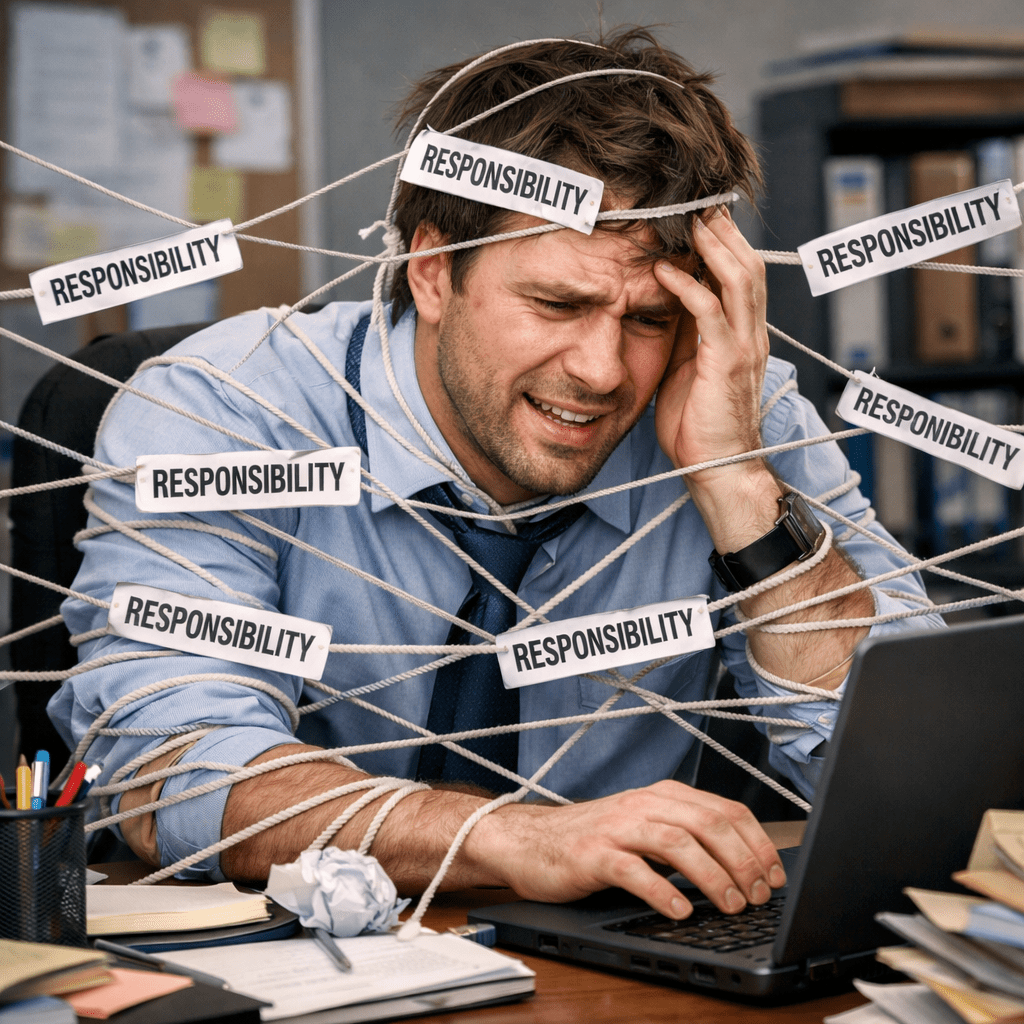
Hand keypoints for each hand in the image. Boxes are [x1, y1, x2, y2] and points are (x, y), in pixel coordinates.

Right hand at [466, 780, 785, 918]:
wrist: (531, 840)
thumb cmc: (594, 839)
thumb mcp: (647, 828)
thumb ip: (687, 836)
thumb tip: (744, 867)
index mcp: (663, 796)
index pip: (725, 810)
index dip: (758, 844)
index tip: (776, 876)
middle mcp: (643, 804)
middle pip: (708, 823)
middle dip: (743, 861)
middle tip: (759, 896)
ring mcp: (617, 827)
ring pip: (677, 842)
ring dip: (712, 875)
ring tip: (731, 905)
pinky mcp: (593, 854)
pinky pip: (633, 870)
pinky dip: (662, 891)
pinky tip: (681, 911)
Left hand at [653, 208, 768, 479]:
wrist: (717, 469)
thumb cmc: (697, 425)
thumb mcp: (686, 369)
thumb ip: (683, 335)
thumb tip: (661, 303)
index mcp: (743, 335)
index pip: (741, 275)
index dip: (724, 243)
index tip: (697, 216)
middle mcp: (751, 335)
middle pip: (748, 265)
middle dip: (723, 231)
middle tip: (695, 203)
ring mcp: (744, 348)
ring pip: (740, 279)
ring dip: (713, 246)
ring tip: (686, 220)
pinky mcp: (727, 364)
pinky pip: (711, 313)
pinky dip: (688, 287)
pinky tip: (663, 270)